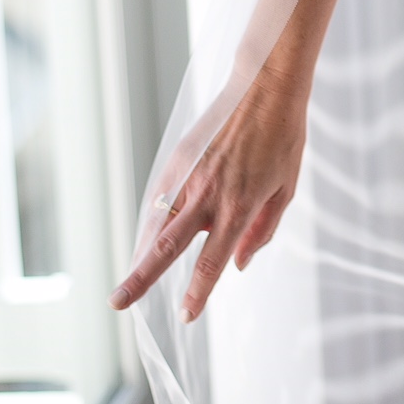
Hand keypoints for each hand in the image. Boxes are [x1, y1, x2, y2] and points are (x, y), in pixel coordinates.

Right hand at [108, 65, 307, 320]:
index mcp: (239, 205)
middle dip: (141, 277)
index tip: (186, 316)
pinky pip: (161, 197)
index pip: (212, 260)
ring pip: (157, 222)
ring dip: (141, 253)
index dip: (197, 292)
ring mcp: (191, 175)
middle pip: (168, 246)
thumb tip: (237, 263)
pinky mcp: (180, 159)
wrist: (266, 88)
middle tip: (118, 302)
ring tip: (127, 280)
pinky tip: (146, 240)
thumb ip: (261, 230)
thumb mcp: (286, 189)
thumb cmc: (283, 139)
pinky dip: (151, 222)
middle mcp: (209, 194)